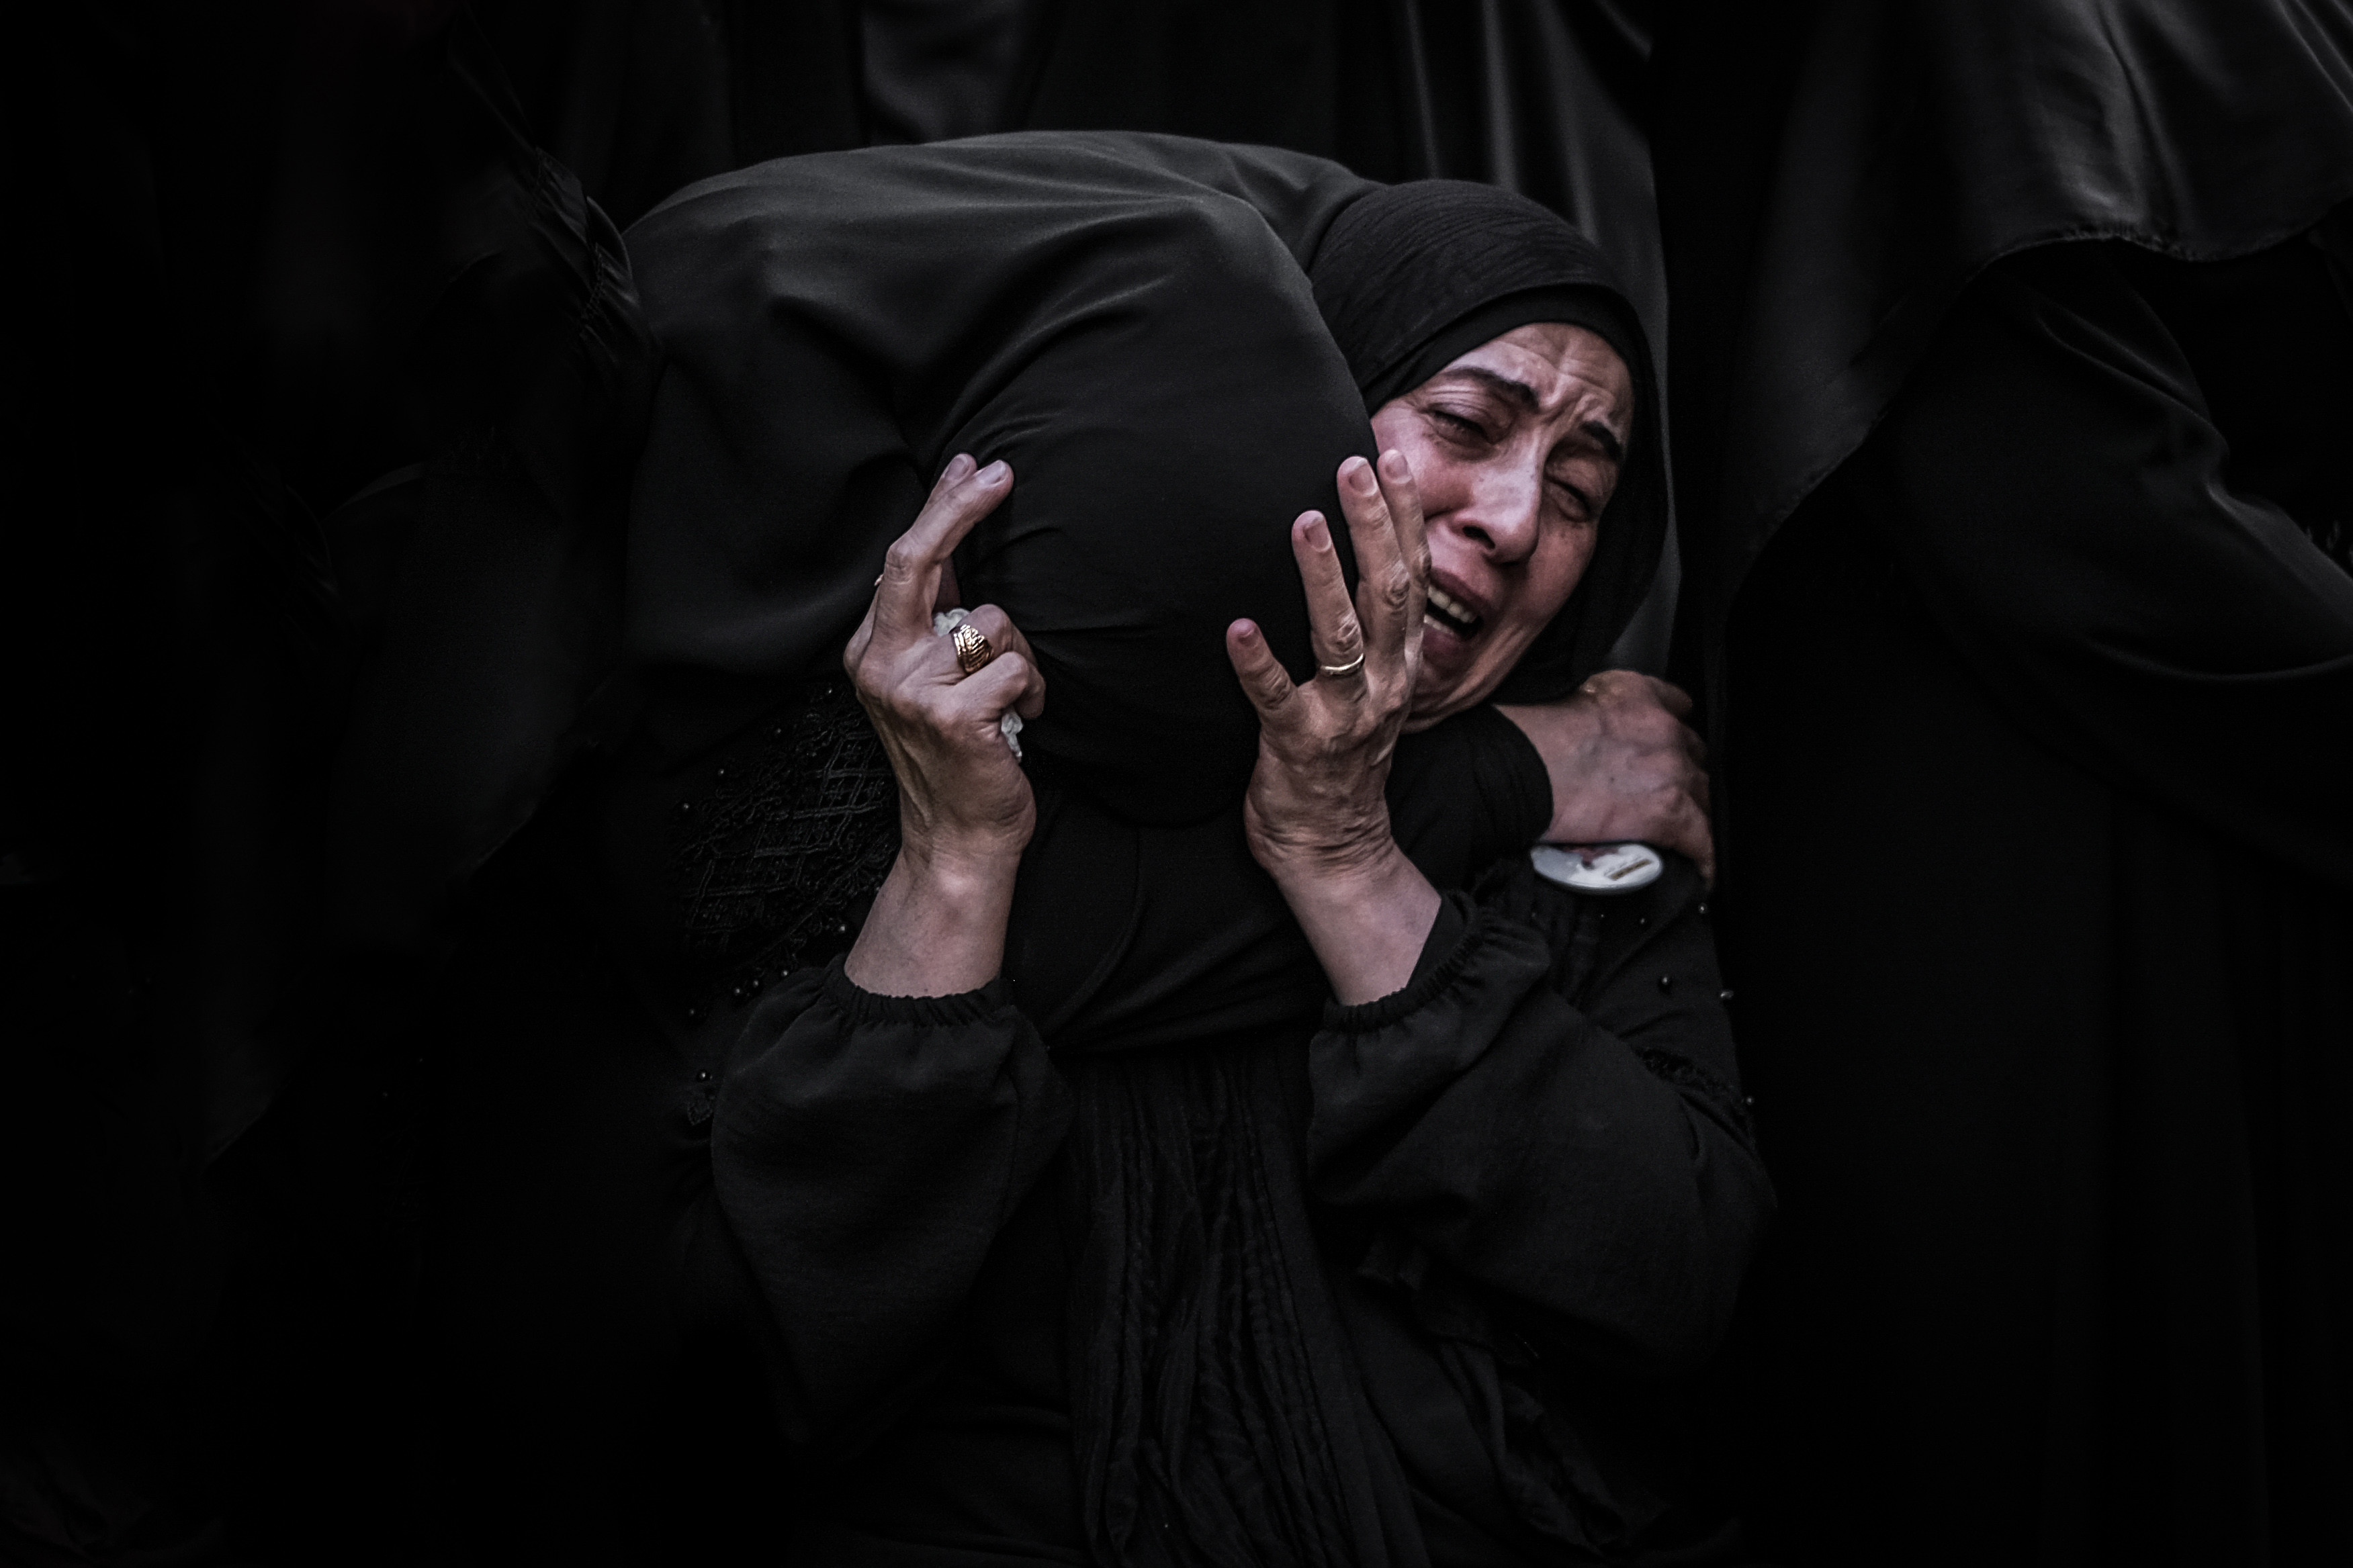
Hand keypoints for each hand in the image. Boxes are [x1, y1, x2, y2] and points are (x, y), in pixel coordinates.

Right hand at [842, 454, 1046, 994]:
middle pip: (918, 561)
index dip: (941, 507)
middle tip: (1001, 473)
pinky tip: (1021, 720)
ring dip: (1022, 655)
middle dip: (959, 509)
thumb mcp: (933, 677)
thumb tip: (953, 531)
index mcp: (870, 648)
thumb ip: (939, 614)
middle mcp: (880, 663)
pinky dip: (1032, 690)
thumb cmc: (957, 753)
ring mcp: (910, 690)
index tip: (975, 465)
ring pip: (990, 622)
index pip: (904, 560)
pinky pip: (1015, 668)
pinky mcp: (950, 717)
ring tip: (1013, 697)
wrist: (957, 837)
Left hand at [1225, 451, 1443, 1003]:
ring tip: (1304, 523)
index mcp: (1401, 664)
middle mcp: (1383, 684)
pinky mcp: (1298, 746)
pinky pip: (1276, 699)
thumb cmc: (1340, 758)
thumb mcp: (1371, 689)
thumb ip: (1366, 632)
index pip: (1411, 576)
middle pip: (1386, 591)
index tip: (1390, 459)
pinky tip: (1237, 628)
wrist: (1333, 848)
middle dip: (1373, 525)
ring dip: (1321, 576)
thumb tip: (1347, 558)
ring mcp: (1344, 716)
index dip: (1404, 517)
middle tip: (1351, 466)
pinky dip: (1257, 663)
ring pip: (1340, 636)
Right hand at [1496, 670, 1714, 881]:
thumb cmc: (1523, 737)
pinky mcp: (1667, 812)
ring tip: (1683, 836)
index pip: (1678, 707)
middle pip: (1694, 756)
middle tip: (1660, 795)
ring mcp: (1671, 769)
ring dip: (1695, 814)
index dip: (1670, 733)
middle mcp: (1663, 727)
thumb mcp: (1566, 699)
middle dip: (1682, 774)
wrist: (1512, 770)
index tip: (1662, 748)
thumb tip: (1591, 734)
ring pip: (1705, 796)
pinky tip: (1702, 869)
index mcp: (1637, 694)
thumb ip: (1596, 710)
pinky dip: (1704, 857)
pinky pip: (1703, 839)